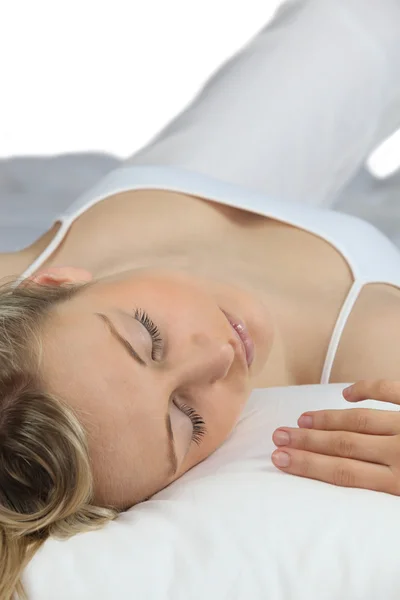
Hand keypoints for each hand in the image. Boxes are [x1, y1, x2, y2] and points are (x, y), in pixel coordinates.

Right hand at [271, 380, 399, 494]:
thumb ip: (388, 499)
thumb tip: (358, 490)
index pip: (345, 473)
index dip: (309, 465)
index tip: (282, 459)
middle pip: (344, 444)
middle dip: (307, 440)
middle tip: (280, 436)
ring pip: (360, 420)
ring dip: (327, 419)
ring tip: (303, 419)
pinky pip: (390, 391)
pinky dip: (367, 389)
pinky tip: (348, 394)